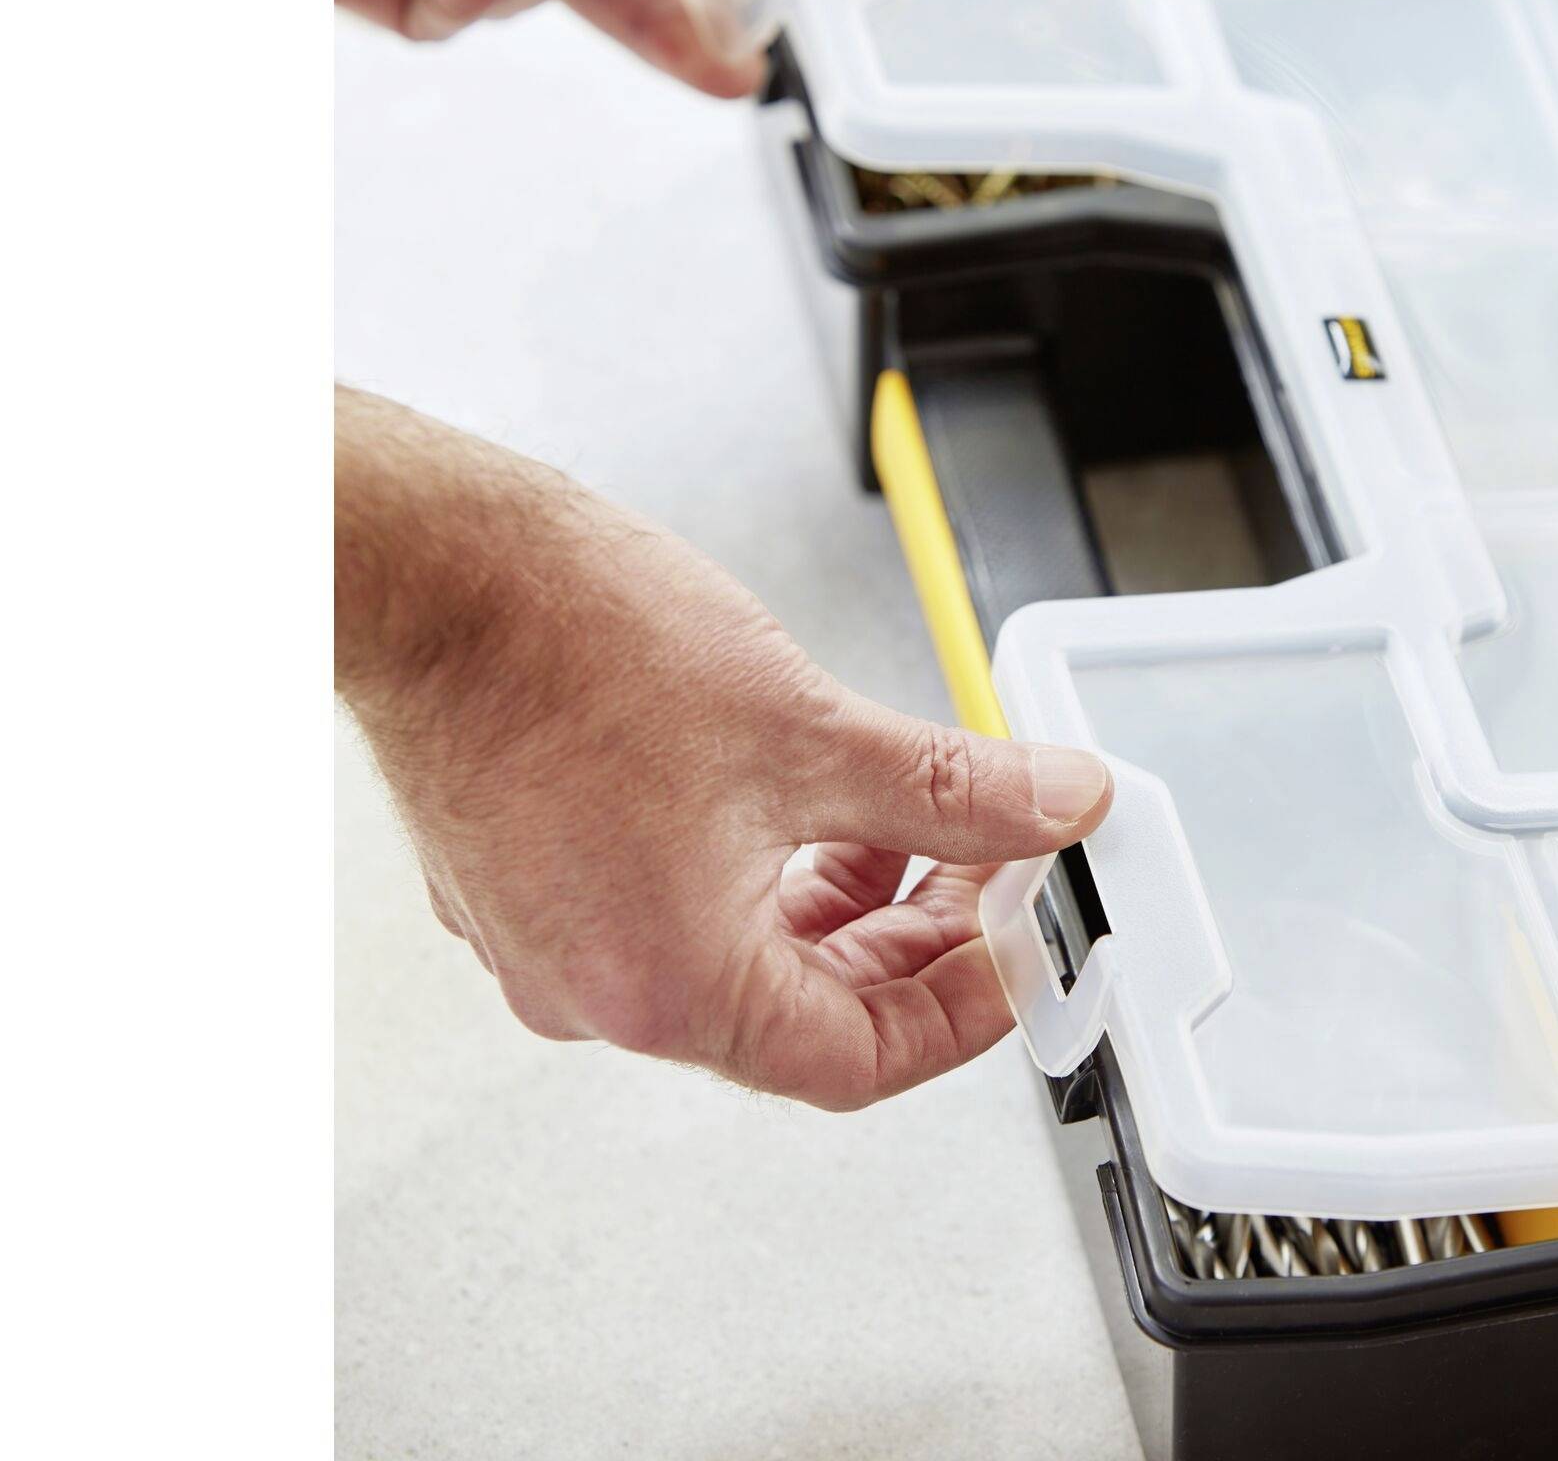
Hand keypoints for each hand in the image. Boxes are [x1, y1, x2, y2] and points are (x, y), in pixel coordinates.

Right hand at [335, 390, 1113, 1106]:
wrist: (431, 571)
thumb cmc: (570, 646)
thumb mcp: (809, 725)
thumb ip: (954, 786)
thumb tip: (1052, 805)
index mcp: (671, 985)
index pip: (858, 1060)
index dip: (960, 1010)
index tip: (1012, 953)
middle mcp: (598, 989)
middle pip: (800, 1012)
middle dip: (908, 938)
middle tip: (979, 866)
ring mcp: (551, 939)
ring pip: (736, 956)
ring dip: (835, 897)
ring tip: (897, 818)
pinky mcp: (526, 882)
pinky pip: (669, 909)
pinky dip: (754, 870)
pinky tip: (795, 793)